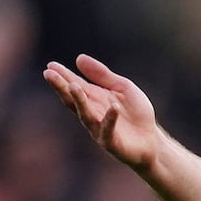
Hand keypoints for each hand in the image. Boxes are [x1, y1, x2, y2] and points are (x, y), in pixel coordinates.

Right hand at [43, 55, 161, 171]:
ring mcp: (99, 128)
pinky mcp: (111, 142)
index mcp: (93, 98)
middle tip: (49, 74)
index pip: (75, 85)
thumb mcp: (122, 88)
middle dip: (61, 87)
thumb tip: (79, 58)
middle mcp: (92, 113)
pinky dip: (111, 119)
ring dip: (79, 100)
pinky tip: (113, 107)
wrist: (152, 140)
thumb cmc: (136, 114)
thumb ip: (102, 75)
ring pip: (85, 114)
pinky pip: (108, 130)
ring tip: (73, 86)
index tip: (51, 65)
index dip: (63, 76)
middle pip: (73, 99)